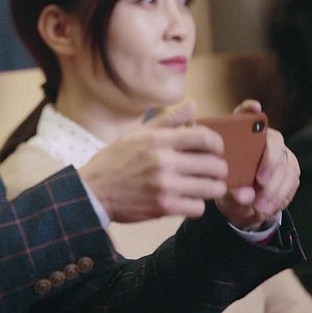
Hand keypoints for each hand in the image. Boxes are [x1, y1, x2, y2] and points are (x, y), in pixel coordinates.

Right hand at [78, 101, 227, 222]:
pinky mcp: (164, 207)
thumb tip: (194, 105)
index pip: (205, 137)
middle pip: (214, 165)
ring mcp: (165, 186)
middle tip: (211, 170)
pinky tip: (187, 200)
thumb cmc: (115, 160)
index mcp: (158, 140)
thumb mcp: (137, 134)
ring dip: (211, 187)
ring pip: (211, 188)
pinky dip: (196, 205)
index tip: (215, 149)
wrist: (94, 191)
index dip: (218, 144)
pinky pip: (198, 208)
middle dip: (218, 168)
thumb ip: (168, 120)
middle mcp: (164, 161)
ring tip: (202, 185)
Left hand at [215, 100, 300, 229]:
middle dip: (269, 161)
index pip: (245, 115)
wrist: (242, 206)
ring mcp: (280, 154)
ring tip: (260, 206)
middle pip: (273, 142)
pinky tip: (267, 208)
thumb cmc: (228, 188)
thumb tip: (244, 194)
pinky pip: (291, 181)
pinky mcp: (291, 169)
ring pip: (285, 165)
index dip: (250, 110)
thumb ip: (231, 190)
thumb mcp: (223, 188)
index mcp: (241, 137)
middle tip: (260, 181)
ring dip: (274, 187)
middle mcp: (263, 140)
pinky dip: (280, 196)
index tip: (254, 108)